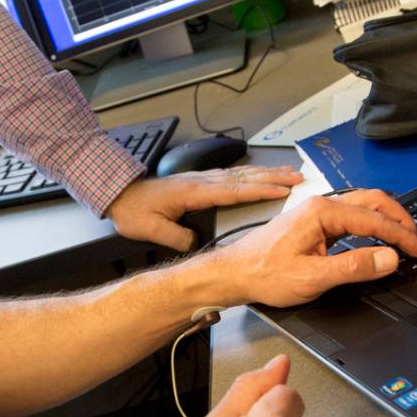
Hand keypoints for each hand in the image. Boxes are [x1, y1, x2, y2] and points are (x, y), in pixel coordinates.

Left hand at [105, 165, 302, 251]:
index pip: (234, 190)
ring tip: (287, 172)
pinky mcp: (199, 180)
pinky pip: (231, 174)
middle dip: (273, 177)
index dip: (260, 190)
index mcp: (194, 193)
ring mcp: (201, 178)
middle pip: (244, 177)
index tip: (283, 190)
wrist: (118, 192)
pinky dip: (250, 173)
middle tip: (297, 177)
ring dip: (265, 172)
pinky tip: (259, 175)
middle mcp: (201, 181)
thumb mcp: (151, 230)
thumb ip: (176, 238)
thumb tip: (196, 244)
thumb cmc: (133, 210)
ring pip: (240, 173)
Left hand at [201, 189, 416, 307]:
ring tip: (404, 238)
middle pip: (372, 202)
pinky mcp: (313, 222)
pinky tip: (377, 238)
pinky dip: (371, 225)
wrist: (235, 272)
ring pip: (362, 207)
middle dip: (399, 219)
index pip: (374, 220)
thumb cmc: (265, 273)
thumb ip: (354, 267)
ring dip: (386, 220)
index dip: (402, 236)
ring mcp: (316, 212)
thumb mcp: (313, 277)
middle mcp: (321, 205)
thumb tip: (389, 258)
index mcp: (322, 212)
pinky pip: (350, 216)